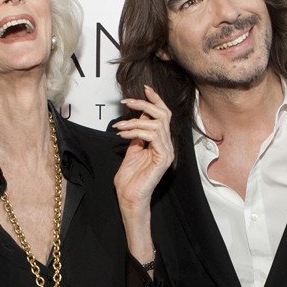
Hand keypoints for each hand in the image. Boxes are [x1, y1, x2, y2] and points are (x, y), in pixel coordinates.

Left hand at [113, 85, 173, 212]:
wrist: (129, 196)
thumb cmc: (129, 178)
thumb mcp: (132, 149)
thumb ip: (137, 135)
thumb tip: (137, 119)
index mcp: (160, 142)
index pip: (163, 116)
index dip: (155, 100)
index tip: (144, 89)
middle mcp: (167, 145)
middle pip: (163, 115)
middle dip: (145, 104)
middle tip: (127, 102)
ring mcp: (167, 152)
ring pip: (156, 124)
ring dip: (134, 122)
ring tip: (119, 127)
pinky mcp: (163, 158)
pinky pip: (153, 136)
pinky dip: (137, 132)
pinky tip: (125, 134)